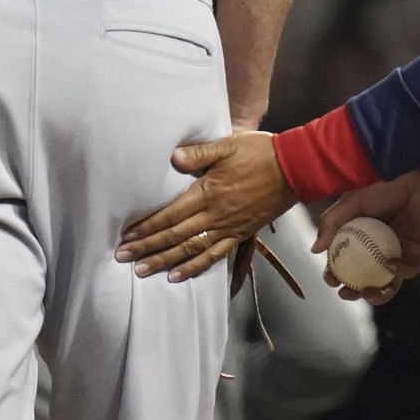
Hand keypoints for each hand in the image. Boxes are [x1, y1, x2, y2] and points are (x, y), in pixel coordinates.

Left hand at [117, 131, 297, 281]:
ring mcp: (228, 227)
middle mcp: (215, 215)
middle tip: (123, 258)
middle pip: (175, 236)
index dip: (147, 227)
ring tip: (143, 271)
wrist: (295, 169)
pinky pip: (214, 255)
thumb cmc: (260, 153)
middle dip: (147, 248)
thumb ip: (199, 153)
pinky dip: (195, 267)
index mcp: (208, 192)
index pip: (170, 215)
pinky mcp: (241, 233)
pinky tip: (178, 276)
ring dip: (165, 261)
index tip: (126, 236)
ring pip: (191, 250)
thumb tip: (174, 157)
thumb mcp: (228, 144)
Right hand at [314, 173, 419, 304]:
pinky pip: (409, 270)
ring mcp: (400, 253)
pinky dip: (398, 271)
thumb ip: (332, 222)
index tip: (330, 279)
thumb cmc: (384, 184)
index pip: (346, 262)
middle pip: (365, 278)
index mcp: (361, 237)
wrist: (419, 176)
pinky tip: (389, 265)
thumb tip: (315, 249)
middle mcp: (379, 249)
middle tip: (346, 292)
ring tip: (367, 292)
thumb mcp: (353, 201)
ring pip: (388, 283)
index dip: (336, 273)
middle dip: (354, 290)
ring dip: (377, 293)